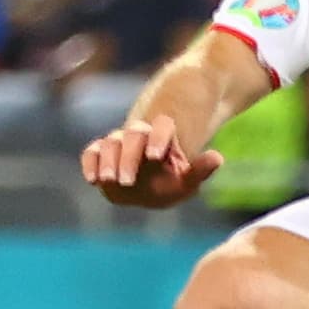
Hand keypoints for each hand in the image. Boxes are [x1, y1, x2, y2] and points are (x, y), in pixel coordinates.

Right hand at [79, 114, 222, 207]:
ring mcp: (119, 143)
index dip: (160, 138)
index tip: (156, 156)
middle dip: (129, 157)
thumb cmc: (172, 180)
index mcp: (164, 135)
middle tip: (126, 180)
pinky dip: (90, 162)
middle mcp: (140, 135)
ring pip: (112, 142)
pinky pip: (93, 153)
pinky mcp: (102, 154)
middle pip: (134, 135)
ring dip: (109, 161)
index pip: (163, 127)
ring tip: (108, 180)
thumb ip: (199, 170)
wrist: (150, 179)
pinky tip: (92, 179)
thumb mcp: (188, 179)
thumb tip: (217, 157)